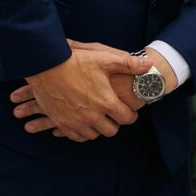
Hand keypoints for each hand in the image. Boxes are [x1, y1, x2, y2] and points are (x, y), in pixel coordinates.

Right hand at [10, 41, 153, 141]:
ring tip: (99, 119)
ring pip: (93, 135)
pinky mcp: (61, 123)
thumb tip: (149, 65)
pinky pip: (76, 136)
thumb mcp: (105, 58)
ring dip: (98, 129)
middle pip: (111, 131)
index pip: (126, 118)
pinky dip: (81, 132)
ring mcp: (76, 121)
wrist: (46, 65)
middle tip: (114, 116)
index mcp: (106, 102)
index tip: (130, 112)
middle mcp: (92, 116)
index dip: (131, 115)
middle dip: (115, 124)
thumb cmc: (76, 60)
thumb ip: (129, 64)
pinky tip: (83, 124)